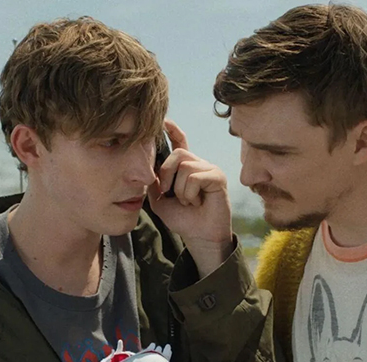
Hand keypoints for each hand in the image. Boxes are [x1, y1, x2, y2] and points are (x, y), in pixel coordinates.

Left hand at [149, 119, 233, 276]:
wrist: (199, 236)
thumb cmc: (182, 219)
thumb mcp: (159, 200)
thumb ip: (154, 182)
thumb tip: (148, 166)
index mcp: (185, 168)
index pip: (180, 142)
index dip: (173, 131)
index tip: (164, 120)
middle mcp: (199, 164)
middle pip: (177, 154)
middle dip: (167, 174)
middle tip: (169, 194)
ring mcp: (209, 169)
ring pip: (185, 167)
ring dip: (179, 190)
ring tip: (188, 202)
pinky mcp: (218, 177)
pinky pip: (195, 177)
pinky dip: (189, 194)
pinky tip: (197, 203)